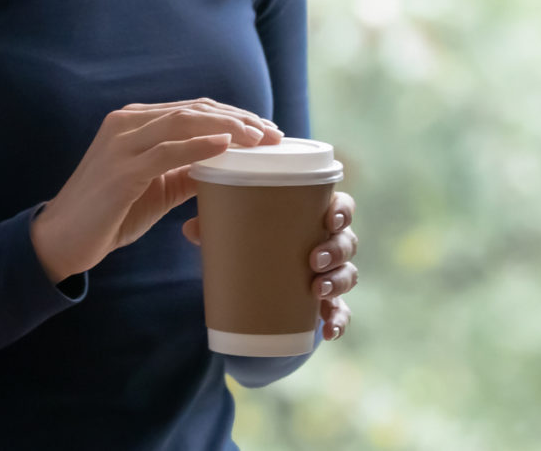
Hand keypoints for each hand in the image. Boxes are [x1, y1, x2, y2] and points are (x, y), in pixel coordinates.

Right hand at [31, 99, 280, 282]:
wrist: (60, 241)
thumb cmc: (109, 213)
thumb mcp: (155, 186)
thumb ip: (186, 171)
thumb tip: (227, 167)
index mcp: (135, 121)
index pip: (194, 108)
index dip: (234, 115)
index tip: (268, 130)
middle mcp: (127, 123)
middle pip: (194, 109)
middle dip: (240, 119)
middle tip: (274, 135)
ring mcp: (121, 143)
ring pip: (184, 121)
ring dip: (227, 128)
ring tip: (259, 139)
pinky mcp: (120, 170)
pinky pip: (166, 151)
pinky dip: (199, 146)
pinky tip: (226, 147)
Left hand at [182, 189, 359, 340]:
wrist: (263, 280)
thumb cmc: (257, 244)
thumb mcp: (240, 233)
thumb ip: (219, 227)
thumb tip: (192, 229)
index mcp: (315, 219)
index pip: (341, 208)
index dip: (342, 212)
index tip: (328, 219)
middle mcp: (330, 245)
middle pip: (348, 242)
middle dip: (335, 250)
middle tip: (313, 260)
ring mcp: (331, 275)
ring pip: (348, 275)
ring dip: (338, 282)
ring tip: (317, 290)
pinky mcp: (327, 305)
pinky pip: (342, 313)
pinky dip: (339, 321)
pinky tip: (328, 331)